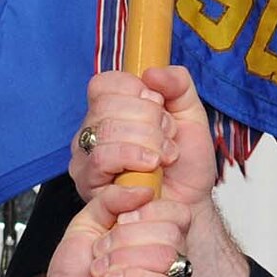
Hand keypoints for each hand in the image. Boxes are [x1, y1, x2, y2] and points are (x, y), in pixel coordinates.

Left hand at [13, 184, 193, 276]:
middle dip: (126, 238)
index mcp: (157, 237)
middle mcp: (172, 261)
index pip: (177, 213)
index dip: (147, 211)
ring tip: (101, 271)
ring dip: (124, 260)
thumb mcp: (85, 225)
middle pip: (171, 232)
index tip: (118, 221)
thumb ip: (110, 200)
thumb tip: (142, 188)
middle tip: (100, 252)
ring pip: (167, 258)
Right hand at [70, 66, 216, 210]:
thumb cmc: (184, 165)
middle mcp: (92, 131)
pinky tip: (150, 168)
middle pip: (107, 105)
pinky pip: (102, 158)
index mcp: (110, 110)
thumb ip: (178, 84)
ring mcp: (86, 156)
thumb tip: (152, 73)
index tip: (160, 106)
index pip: (104, 83)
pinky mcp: (87, 182)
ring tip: (163, 156)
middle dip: (149, 119)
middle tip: (167, 138)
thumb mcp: (190, 114)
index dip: (136, 90)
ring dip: (146, 141)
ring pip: (106, 130)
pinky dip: (133, 158)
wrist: (189, 203)